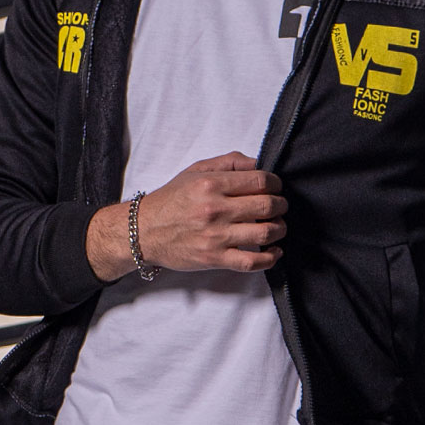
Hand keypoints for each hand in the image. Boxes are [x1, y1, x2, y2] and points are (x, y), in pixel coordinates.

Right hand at [86, 151, 285, 279]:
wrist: (143, 231)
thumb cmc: (170, 200)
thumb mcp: (196, 170)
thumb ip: (229, 163)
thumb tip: (258, 163)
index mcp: (211, 184)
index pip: (259, 180)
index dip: (275, 183)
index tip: (276, 187)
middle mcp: (215, 209)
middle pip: (266, 205)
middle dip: (281, 205)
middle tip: (280, 206)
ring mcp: (216, 236)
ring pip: (264, 232)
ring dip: (279, 229)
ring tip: (278, 226)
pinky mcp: (215, 259)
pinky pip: (252, 261)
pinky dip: (270, 258)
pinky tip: (274, 251)